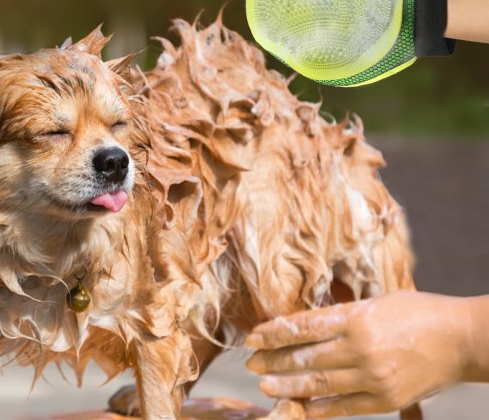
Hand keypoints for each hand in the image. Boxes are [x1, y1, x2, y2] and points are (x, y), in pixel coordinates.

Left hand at [246, 291, 474, 417]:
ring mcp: (373, 377)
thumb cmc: (416, 311)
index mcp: (356, 317)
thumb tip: (306, 325)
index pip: (303, 326)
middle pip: (305, 357)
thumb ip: (342, 315)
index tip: (253, 336)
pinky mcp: (386, 400)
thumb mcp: (374, 302)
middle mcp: (360, 348)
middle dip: (274, 360)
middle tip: (251, 362)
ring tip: (265, 384)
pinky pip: (344, 407)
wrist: (460, 340)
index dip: (274, 333)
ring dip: (288, 385)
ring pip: (319, 384)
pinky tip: (300, 407)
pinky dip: (319, 409)